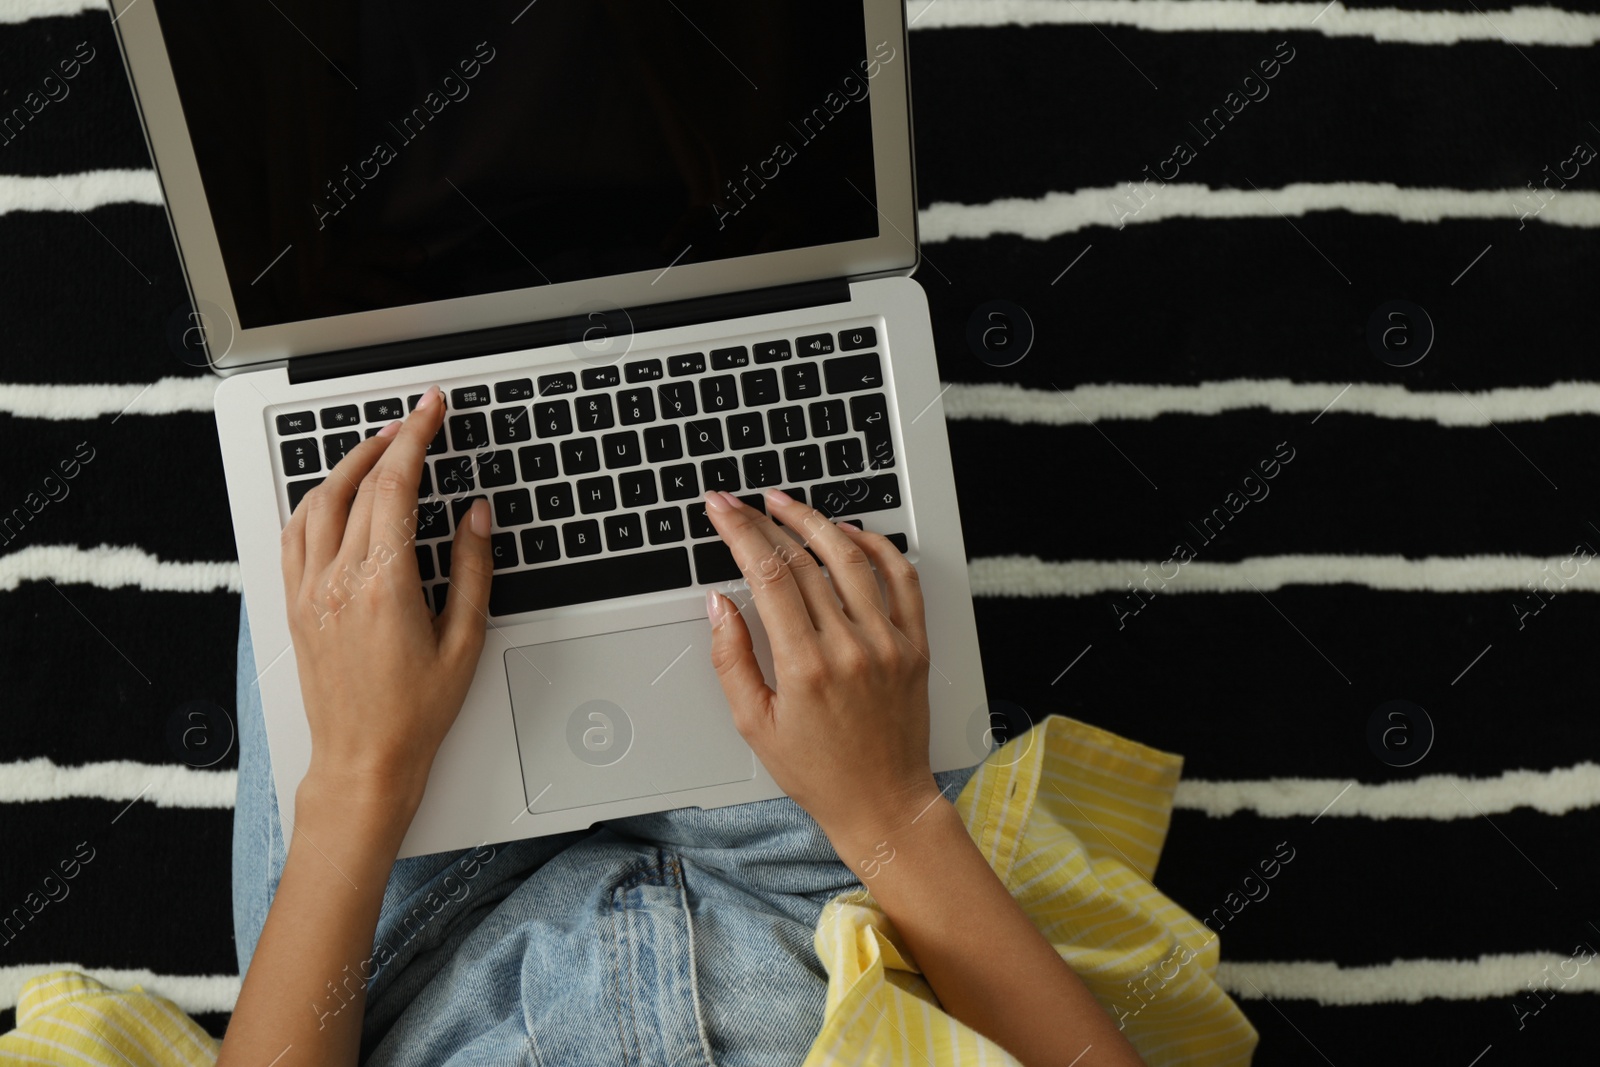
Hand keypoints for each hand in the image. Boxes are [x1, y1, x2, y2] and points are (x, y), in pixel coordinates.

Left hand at [279, 386, 493, 816]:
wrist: (363, 760)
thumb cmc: (415, 713)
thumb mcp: (466, 640)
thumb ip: (473, 570)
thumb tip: (475, 516)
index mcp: (383, 584)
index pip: (396, 486)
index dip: (415, 437)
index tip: (430, 410)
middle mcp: (338, 581)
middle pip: (358, 485)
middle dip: (388, 442)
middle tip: (414, 420)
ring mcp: (310, 591)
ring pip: (318, 502)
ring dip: (348, 466)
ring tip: (376, 449)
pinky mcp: (296, 606)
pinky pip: (295, 534)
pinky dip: (315, 501)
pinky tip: (333, 496)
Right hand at [702, 488, 939, 856]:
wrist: (883, 802)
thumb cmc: (819, 772)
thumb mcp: (754, 724)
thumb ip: (731, 659)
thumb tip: (719, 603)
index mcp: (806, 666)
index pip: (767, 575)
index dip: (739, 531)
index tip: (721, 509)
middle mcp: (851, 647)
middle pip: (803, 559)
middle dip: (765, 521)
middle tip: (742, 502)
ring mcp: (889, 642)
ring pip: (852, 558)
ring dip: (816, 522)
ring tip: (787, 505)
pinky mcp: (915, 645)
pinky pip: (901, 579)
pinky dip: (877, 546)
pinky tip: (850, 534)